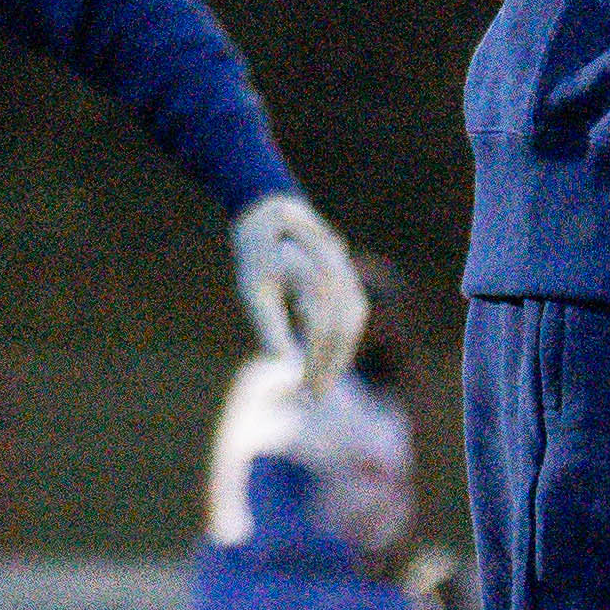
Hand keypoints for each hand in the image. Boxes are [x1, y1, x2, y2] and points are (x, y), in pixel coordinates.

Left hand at [230, 192, 363, 380]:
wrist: (272, 213)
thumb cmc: (258, 254)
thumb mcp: (254, 289)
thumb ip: (270, 326)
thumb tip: (282, 365)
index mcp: (307, 271)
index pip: (319, 327)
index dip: (314, 361)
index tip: (301, 388)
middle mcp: (333, 268)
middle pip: (341, 327)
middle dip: (330, 364)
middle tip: (314, 395)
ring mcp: (345, 271)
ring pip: (353, 321)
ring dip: (341, 355)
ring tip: (323, 383)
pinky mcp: (349, 277)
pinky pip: (355, 312)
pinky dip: (346, 339)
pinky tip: (332, 360)